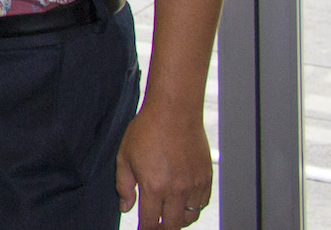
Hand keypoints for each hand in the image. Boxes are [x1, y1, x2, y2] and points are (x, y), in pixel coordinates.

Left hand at [117, 99, 213, 227]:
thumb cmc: (147, 130)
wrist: (174, 112)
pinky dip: (192, 208)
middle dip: (161, 229)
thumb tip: (125, 207)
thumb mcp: (125, 156)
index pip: (150, 221)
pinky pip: (201, 204)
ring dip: (178, 220)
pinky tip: (183, 202)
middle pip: (172, 225)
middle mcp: (176, 190)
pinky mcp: (206, 179)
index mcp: (153, 186)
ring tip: (168, 216)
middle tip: (155, 227)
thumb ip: (124, 185)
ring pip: (189, 217)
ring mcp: (194, 185)